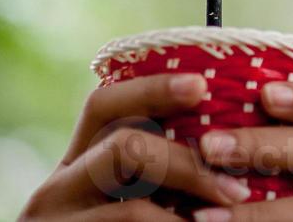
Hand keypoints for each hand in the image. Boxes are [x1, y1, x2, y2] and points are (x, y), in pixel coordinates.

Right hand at [19, 73, 251, 219]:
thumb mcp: (121, 204)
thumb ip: (152, 180)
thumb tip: (228, 162)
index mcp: (74, 167)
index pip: (104, 106)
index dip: (153, 88)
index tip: (202, 84)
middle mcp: (55, 193)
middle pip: (122, 149)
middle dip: (188, 161)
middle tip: (237, 187)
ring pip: (133, 208)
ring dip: (189, 206)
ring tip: (231, 213)